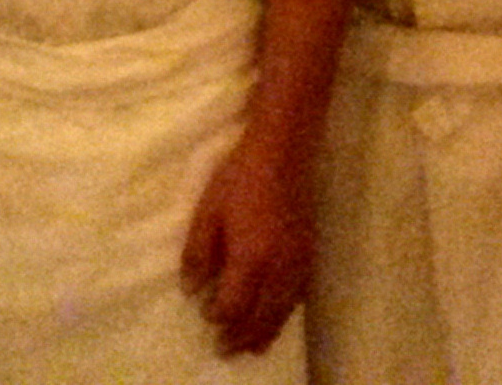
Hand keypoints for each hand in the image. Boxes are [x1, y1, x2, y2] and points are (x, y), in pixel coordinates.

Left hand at [179, 127, 313, 355]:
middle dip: (243, 336)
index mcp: (249, 259)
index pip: (233, 305)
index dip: (219, 318)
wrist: (284, 150)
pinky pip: (298, 297)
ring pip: (283, 311)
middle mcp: (277, 269)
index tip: (208, 321)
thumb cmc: (239, 177)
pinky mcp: (310, 253)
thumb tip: (191, 289)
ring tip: (253, 347)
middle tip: (227, 351)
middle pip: (261, 316)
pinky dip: (285, 314)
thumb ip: (198, 254)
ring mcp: (298, 262)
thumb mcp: (207, 211)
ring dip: (266, 332)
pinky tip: (278, 316)